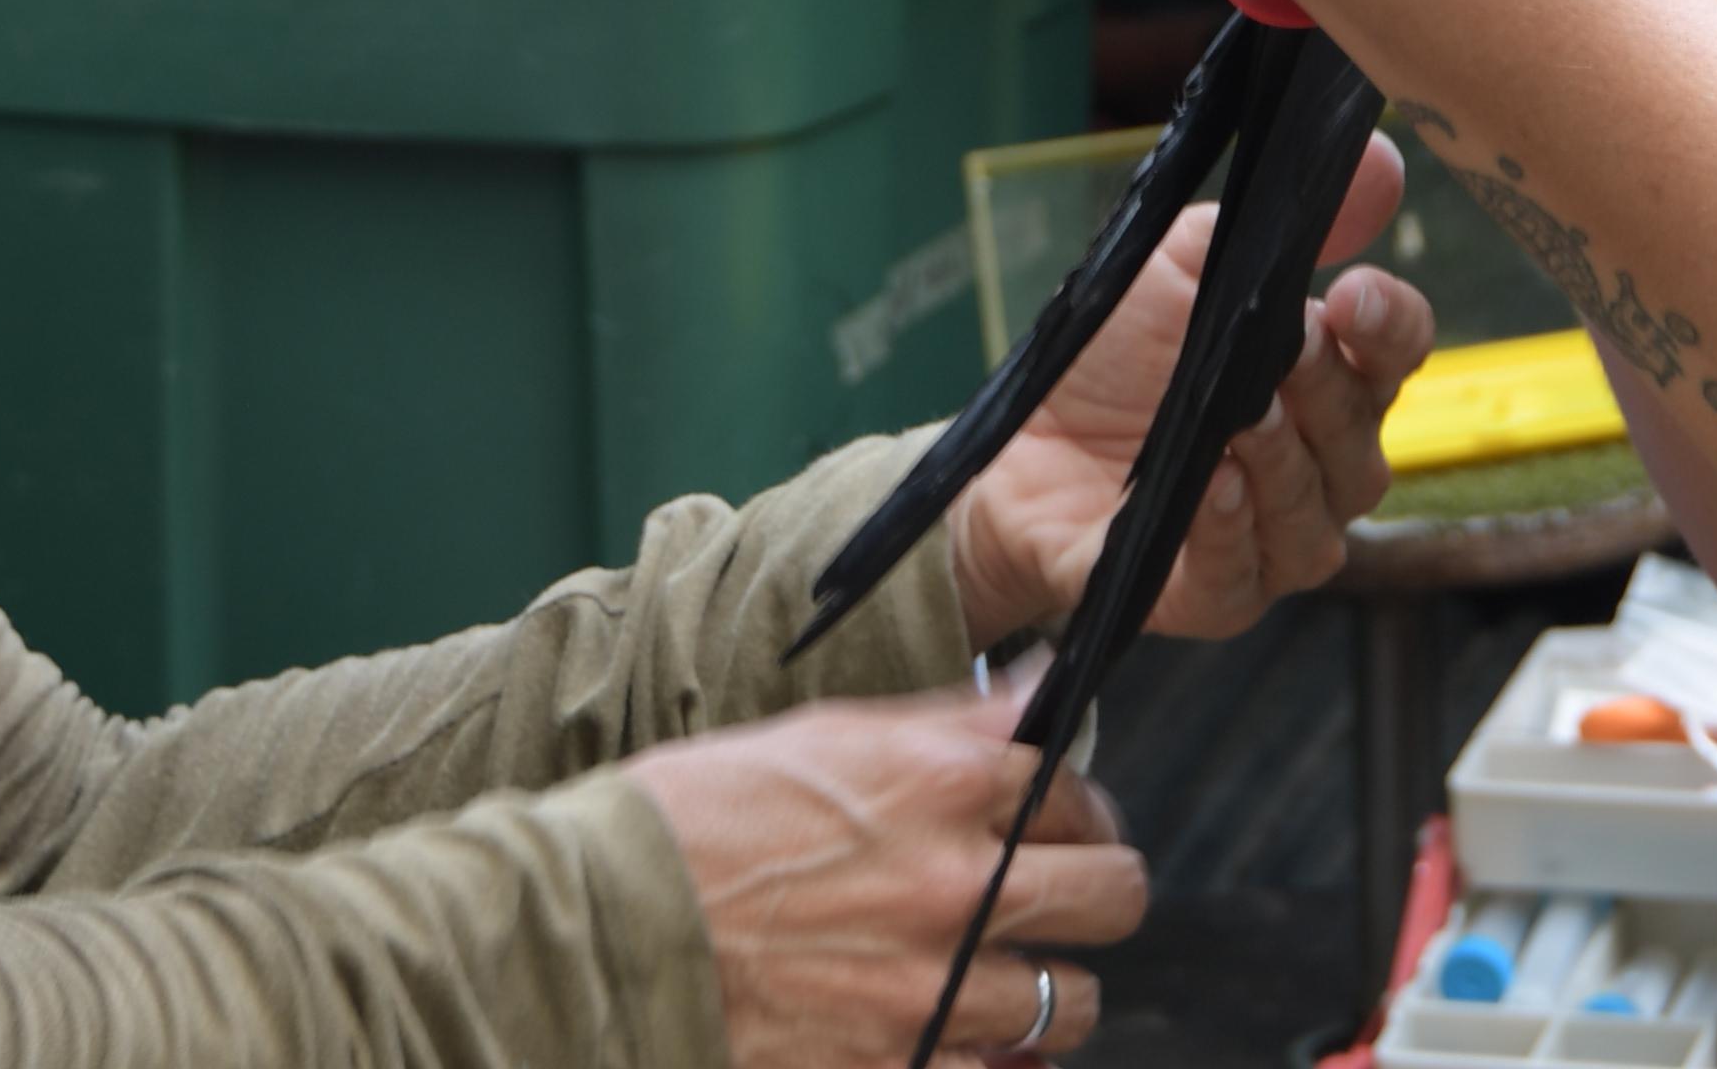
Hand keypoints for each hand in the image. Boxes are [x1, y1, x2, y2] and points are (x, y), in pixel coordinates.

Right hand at [627, 690, 1146, 1067]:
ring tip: (1017, 976)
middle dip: (1099, 889)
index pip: (1074, 790)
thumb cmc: (697, 817)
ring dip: (1054, 988)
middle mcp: (953, 887)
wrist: (605, 925)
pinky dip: (1002, 1065)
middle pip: (1111, 893)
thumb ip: (945, 723)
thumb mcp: (824, 736)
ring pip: (1074, 1001)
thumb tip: (1033, 685)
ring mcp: (931, 992)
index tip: (1061, 818)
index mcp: (937, 784)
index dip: (1076, 805)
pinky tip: (972, 1038)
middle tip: (1067, 894)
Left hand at [948, 133, 1436, 646]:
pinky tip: (1211, 487)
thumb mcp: (1183, 264)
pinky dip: (1233, 528)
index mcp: (1329, 377)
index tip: (1353, 296)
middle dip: (1327, 389)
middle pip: (1365, 435)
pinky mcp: (1218, 593)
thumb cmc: (1114, 356)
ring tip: (1238, 419)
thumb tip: (1381, 158)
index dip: (1391, 326)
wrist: (1018, 448)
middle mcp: (1321, 462)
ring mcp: (1275, 535)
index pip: (1399, 353)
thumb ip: (1277, 224)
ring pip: (1320, 509)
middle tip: (1282, 350)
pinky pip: (1249, 573)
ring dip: (1282, 459)